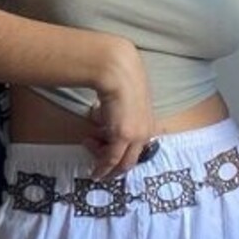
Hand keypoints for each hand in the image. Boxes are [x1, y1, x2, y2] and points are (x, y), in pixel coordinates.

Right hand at [84, 40, 155, 178]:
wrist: (118, 71)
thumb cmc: (121, 78)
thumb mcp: (127, 98)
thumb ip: (122, 113)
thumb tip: (104, 118)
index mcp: (149, 123)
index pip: (138, 148)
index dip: (123, 154)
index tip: (107, 152)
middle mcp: (146, 132)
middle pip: (132, 160)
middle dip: (115, 167)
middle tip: (100, 167)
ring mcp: (136, 135)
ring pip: (122, 162)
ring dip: (104, 163)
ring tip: (88, 146)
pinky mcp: (123, 136)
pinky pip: (111, 159)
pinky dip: (102, 167)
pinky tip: (93, 168)